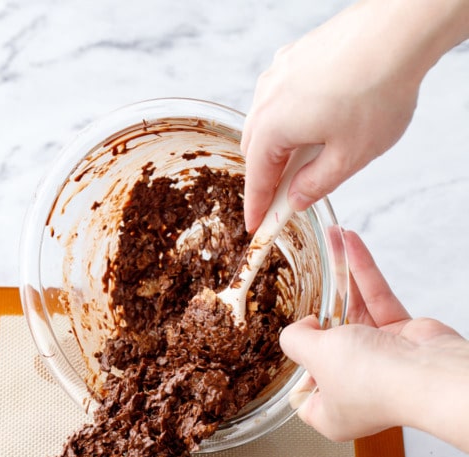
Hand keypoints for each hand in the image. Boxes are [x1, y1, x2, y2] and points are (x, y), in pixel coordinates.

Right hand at [241, 0, 468, 231]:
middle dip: (266, 177)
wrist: (399, 30)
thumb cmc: (377, 92)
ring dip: (278, 146)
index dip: (257, 208)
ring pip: (267, 120)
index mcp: (272, 128)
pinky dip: (288, 118)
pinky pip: (281, 96)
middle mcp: (266, 98)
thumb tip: (296, 199)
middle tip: (282, 201)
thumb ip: (316, 185)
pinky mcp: (297, 55)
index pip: (257, 179)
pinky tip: (312, 123)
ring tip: (302, 163)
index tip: (256, 227)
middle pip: (256, 150)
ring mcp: (279, 72)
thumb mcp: (349, 157)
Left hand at [280, 232, 468, 451]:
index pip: (303, 391)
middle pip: (328, 347)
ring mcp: (379, 362)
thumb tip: (296, 331)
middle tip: (304, 281)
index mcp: (330, 411)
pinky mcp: (400, 337)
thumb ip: (296, 340)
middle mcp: (354, 389)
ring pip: (353, 314)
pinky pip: (376, 300)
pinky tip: (350, 246)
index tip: (290, 344)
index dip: (294, 367)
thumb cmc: (372, 379)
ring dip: (342, 278)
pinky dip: (363, 272)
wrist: (426, 374)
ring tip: (330, 244)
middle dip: (318, 311)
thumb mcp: (314, 355)